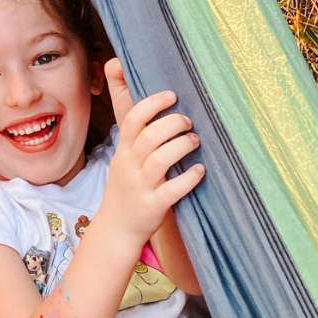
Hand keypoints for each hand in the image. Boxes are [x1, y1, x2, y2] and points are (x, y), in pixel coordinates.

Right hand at [100, 59, 204, 246]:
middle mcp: (130, 166)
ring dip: (182, 146)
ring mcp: (140, 187)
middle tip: (189, 122)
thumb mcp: (124, 157)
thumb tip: (143, 90)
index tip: (172, 94)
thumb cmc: (128, 186)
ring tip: (196, 141)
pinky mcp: (152, 207)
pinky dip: (188, 178)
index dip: (152, 104)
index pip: (132, 120)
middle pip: (148, 137)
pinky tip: (200, 170)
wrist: (116, 228)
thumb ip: (135, 131)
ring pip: (159, 161)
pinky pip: (171, 191)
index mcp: (124, 151)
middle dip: (172, 124)